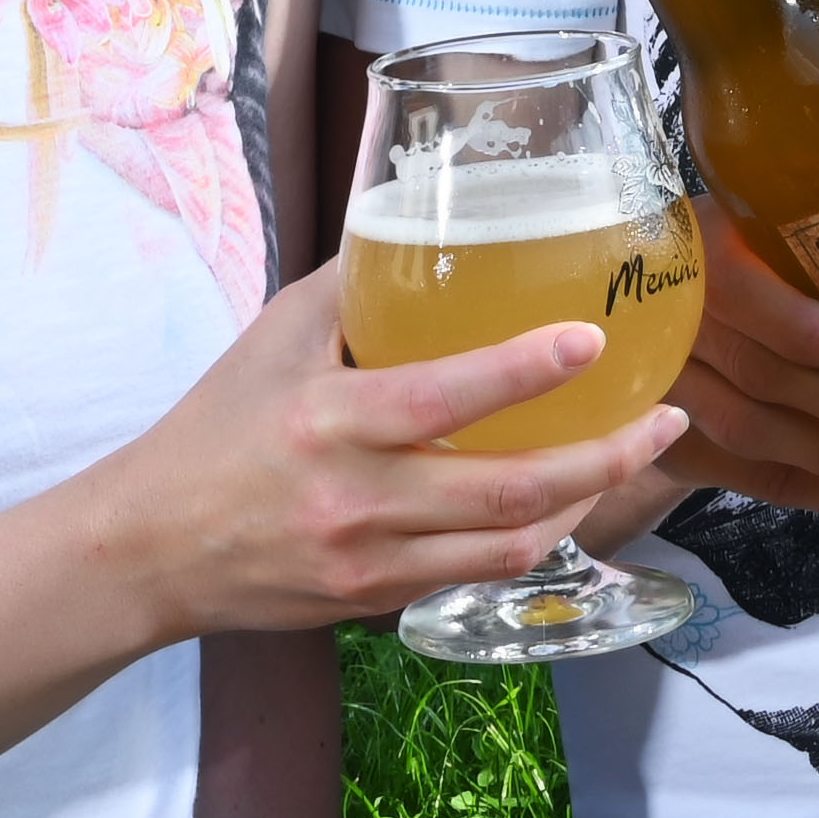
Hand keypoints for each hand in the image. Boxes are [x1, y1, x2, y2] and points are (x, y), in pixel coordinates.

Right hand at [115, 260, 688, 633]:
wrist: (152, 548)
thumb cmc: (217, 426)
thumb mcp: (275, 335)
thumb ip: (358, 284)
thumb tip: (432, 217)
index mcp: (329, 422)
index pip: (444, 397)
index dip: (526, 370)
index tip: (593, 338)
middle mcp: (358, 499)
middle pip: (508, 493)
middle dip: (605, 456)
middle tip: (666, 417)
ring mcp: (373, 561)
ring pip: (511, 544)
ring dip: (588, 499)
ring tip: (636, 452)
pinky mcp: (379, 600)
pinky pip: (481, 572)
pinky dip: (537, 535)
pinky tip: (570, 497)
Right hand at [649, 162, 818, 522]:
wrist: (682, 289)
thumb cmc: (773, 240)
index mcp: (710, 239)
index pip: (737, 286)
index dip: (795, 323)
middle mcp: (679, 313)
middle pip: (758, 371)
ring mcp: (670, 380)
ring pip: (750, 430)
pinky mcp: (681, 436)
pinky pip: (750, 477)